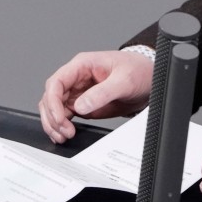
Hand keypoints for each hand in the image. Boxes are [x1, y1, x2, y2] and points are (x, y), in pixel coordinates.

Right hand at [38, 50, 152, 143]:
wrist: (150, 79)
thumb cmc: (138, 71)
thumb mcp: (124, 80)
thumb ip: (102, 93)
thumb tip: (80, 107)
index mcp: (82, 65)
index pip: (57, 82)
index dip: (53, 102)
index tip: (60, 119)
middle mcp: (76, 78)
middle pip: (51, 97)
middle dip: (53, 116)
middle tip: (65, 132)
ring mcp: (78, 92)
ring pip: (54, 107)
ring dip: (54, 123)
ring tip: (63, 136)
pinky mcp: (83, 104)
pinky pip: (64, 114)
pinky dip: (60, 125)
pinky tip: (64, 135)